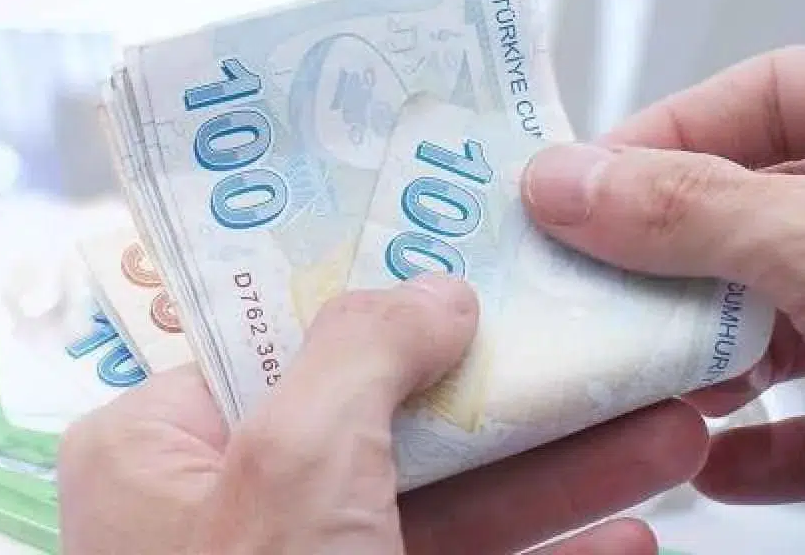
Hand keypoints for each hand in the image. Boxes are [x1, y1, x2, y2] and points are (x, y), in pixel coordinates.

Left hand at [58, 276, 704, 553]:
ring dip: (547, 474)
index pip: (274, 344)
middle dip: (500, 398)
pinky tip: (613, 539)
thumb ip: (357, 355)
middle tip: (590, 358)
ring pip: (431, 504)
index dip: (377, 308)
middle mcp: (215, 509)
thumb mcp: (292, 466)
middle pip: (375, 422)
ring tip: (650, 437)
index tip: (470, 275)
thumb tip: (428, 293)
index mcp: (154, 450)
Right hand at [523, 45, 804, 503]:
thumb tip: (561, 181)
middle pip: (744, 221)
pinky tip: (709, 464)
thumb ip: (697, 210)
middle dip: (658, 269)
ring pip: (773, 325)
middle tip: (575, 297)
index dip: (666, 129)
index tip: (576, 187)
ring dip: (695, 364)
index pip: (766, 92)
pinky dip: (756, 449)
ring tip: (634, 388)